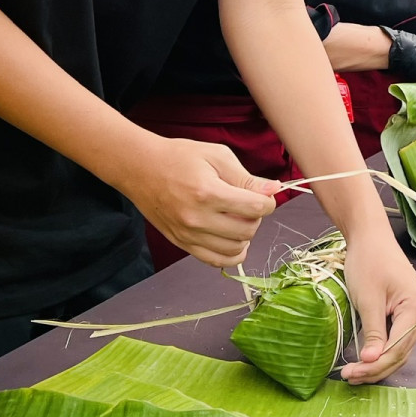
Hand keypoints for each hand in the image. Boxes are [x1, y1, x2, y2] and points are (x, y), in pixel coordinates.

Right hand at [116, 133, 278, 268]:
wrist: (141, 169)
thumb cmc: (179, 157)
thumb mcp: (216, 155)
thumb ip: (246, 177)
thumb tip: (274, 190)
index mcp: (208, 193)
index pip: (255, 208)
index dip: (268, 201)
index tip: (264, 195)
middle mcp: (197, 219)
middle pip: (248, 230)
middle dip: (257, 217)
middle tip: (248, 204)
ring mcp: (188, 235)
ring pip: (235, 250)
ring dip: (245, 235)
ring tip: (238, 218)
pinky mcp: (182, 243)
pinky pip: (215, 261)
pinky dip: (231, 253)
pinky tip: (232, 237)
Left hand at [338, 227, 415, 384]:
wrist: (370, 237)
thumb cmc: (368, 262)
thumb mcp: (368, 299)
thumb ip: (373, 331)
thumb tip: (371, 360)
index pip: (397, 347)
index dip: (375, 364)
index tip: (351, 372)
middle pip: (401, 352)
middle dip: (375, 367)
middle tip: (349, 377)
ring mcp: (414, 313)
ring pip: (399, 349)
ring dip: (378, 363)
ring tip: (354, 373)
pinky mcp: (404, 312)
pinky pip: (396, 339)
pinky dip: (381, 351)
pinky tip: (365, 359)